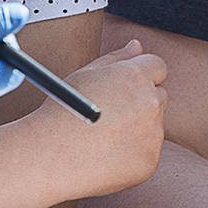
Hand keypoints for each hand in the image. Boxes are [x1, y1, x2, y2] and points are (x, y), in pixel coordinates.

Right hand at [27, 41, 168, 198]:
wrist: (48, 157)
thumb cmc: (61, 113)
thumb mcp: (85, 75)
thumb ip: (116, 58)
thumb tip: (136, 46)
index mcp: (135, 77)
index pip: (157, 66)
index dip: (141, 76)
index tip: (127, 87)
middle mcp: (150, 103)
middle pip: (160, 96)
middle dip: (142, 102)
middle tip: (112, 114)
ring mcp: (152, 135)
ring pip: (154, 126)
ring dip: (138, 129)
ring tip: (104, 137)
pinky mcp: (149, 161)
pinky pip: (148, 152)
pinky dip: (134, 154)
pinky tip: (107, 155)